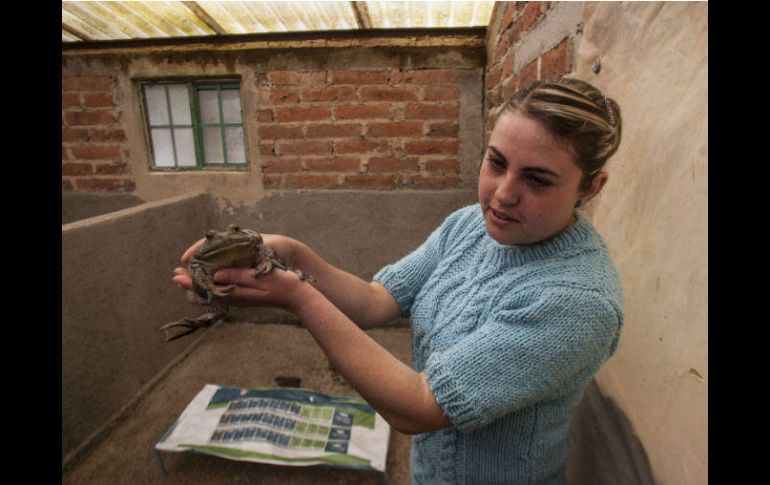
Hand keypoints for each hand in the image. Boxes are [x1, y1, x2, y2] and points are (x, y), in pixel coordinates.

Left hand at [172, 234, 311, 313]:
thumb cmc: (280, 284)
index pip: (207, 287)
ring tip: (188, 276)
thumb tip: (215, 274)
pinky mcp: (246, 296)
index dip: (191, 281)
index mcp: (237, 292)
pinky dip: (213, 285)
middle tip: (176, 274)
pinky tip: (211, 279)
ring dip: (201, 283)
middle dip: (191, 282)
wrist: (298, 297)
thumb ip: (236, 276)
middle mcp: (236, 297)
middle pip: (208, 291)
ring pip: (214, 292)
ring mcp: (241, 298)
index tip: (178, 275)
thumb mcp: (257, 277)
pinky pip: (224, 292)